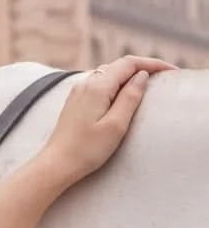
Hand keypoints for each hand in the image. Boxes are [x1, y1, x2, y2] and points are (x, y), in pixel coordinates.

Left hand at [38, 54, 174, 189]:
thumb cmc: (87, 149)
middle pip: (118, 66)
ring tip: (148, 83)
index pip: (128, 64)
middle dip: (142, 67)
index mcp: (97, 87)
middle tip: (164, 76)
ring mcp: (78, 91)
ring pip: (109, 73)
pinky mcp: (76, 100)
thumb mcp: (116, 125)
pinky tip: (124, 92)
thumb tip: (142, 76)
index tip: (171, 70)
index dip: (152, 63)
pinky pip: (100, 83)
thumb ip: (130, 97)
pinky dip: (116, 82)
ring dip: (129, 74)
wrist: (56, 164)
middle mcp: (85, 83)